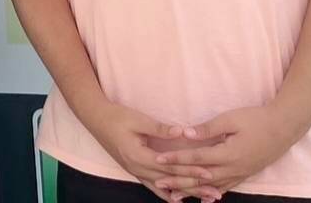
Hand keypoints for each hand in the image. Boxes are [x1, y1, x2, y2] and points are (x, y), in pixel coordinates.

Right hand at [83, 102, 217, 201]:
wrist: (94, 118)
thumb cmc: (116, 116)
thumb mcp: (137, 119)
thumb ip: (160, 128)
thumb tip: (182, 132)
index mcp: (138, 155)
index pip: (171, 166)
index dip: (191, 170)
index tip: (210, 173)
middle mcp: (137, 168)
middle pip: (170, 180)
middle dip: (194, 187)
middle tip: (216, 193)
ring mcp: (134, 171)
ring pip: (163, 187)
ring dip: (184, 193)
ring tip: (204, 198)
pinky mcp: (134, 169)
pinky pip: (152, 186)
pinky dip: (166, 194)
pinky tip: (177, 199)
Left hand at [154, 105, 302, 194]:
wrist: (284, 128)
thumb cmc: (256, 119)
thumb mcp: (230, 119)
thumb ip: (207, 129)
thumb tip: (185, 133)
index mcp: (228, 153)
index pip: (196, 158)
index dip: (175, 159)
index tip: (158, 159)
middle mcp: (234, 168)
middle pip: (201, 177)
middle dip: (178, 181)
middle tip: (158, 182)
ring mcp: (240, 173)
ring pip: (212, 186)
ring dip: (192, 191)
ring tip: (174, 196)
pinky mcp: (245, 174)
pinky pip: (226, 187)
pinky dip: (211, 193)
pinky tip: (203, 199)